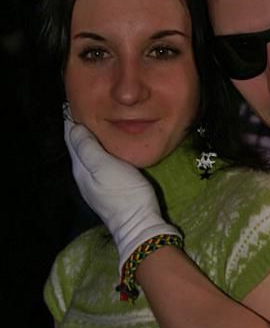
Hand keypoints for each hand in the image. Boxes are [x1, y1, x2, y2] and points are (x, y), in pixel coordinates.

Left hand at [64, 119, 179, 268]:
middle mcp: (84, 177)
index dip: (73, 120)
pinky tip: (111, 149)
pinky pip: (100, 165)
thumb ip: (87, 147)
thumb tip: (73, 127)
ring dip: (92, 140)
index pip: (71, 138)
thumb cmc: (124, 192)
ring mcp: (96, 186)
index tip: (78, 102)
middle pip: (79, 147)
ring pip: (89, 156)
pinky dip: (101, 152)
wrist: (140, 224)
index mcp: (80, 168)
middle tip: (90, 108)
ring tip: (101, 124)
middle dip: (81, 129)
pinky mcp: (109, 191)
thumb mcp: (105, 166)